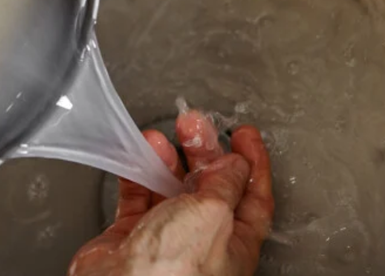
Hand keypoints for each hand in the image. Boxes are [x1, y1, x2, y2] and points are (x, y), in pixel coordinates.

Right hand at [70, 109, 273, 275]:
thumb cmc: (175, 273)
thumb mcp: (214, 214)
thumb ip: (225, 184)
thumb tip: (235, 163)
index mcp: (235, 243)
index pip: (252, 195)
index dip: (251, 162)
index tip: (243, 133)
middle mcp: (202, 241)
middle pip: (209, 186)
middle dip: (203, 150)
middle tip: (194, 124)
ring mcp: (166, 238)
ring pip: (171, 187)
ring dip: (167, 158)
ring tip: (159, 136)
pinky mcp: (132, 236)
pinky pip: (137, 196)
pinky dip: (137, 172)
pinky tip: (138, 155)